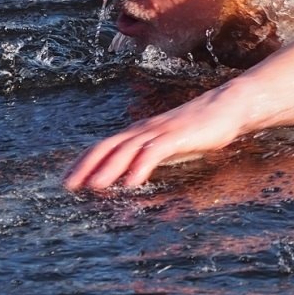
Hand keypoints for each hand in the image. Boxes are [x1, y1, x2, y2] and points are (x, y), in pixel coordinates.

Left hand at [63, 87, 243, 190]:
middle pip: (107, 146)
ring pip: (127, 149)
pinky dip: (141, 166)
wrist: (225, 107)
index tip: (68, 180)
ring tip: (94, 187)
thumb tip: (132, 180)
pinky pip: (154, 151)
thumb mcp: (167, 146)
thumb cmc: (196, 130)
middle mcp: (143, 130)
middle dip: (86, 166)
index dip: (84, 162)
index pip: (103, 147)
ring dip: (109, 168)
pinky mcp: (177, 135)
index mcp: (138, 133)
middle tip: (69, 186)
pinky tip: (132, 182)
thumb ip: (149, 159)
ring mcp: (159, 131)